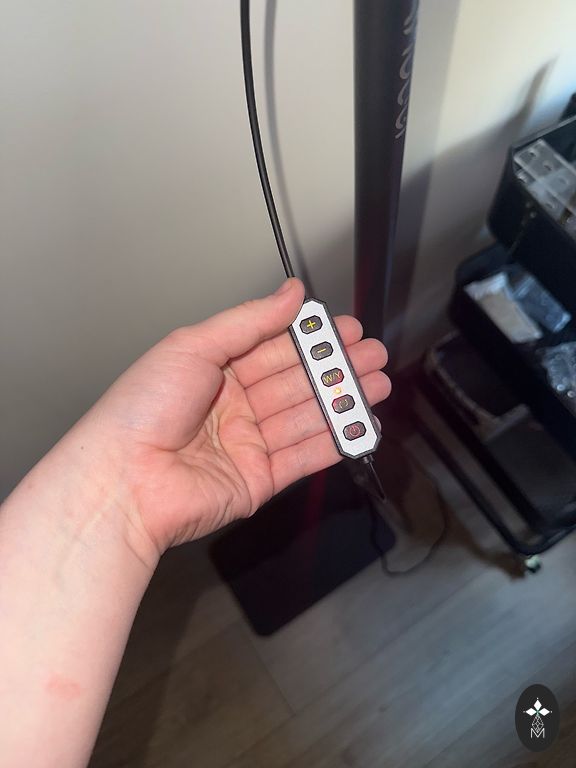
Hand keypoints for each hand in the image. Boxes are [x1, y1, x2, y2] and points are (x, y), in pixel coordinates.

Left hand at [88, 278, 389, 554]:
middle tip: (371, 356)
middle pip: (296, 381)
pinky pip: (304, 456)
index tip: (345, 328)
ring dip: (342, 402)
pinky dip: (334, 442)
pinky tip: (358, 425)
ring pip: (305, 417)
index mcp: (214, 369)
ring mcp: (247, 443)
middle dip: (336, 369)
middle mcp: (233, 405)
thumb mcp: (194, 346)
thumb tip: (290, 293)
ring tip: (377, 385)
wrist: (123, 481)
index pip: (274, 347)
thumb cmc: (141, 410)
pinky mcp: (259, 479)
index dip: (311, 338)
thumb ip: (249, 320)